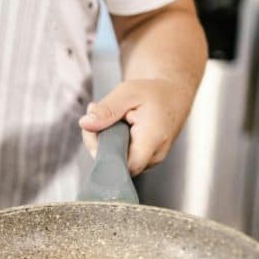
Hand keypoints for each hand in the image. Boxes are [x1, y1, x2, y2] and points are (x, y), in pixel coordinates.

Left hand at [78, 79, 193, 175]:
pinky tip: (115, 128)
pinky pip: (121, 159)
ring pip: (117, 162)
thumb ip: (106, 109)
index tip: (96, 132)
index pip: (124, 167)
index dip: (103, 155)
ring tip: (110, 119)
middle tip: (98, 117)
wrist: (173, 97)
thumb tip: (85, 123)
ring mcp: (150, 161)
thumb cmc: (153, 94)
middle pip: (116, 164)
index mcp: (153, 139)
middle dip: (99, 143)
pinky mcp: (143, 161)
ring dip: (105, 142)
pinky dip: (112, 144)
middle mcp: (154, 156)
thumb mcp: (128, 92)